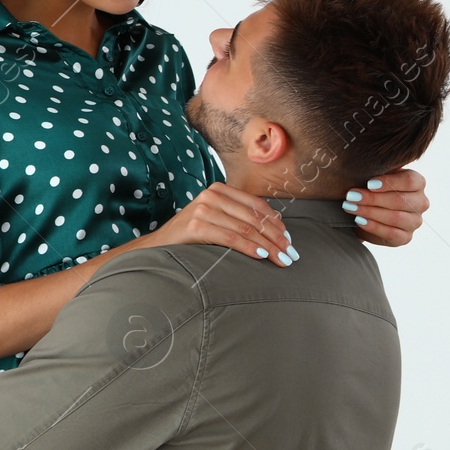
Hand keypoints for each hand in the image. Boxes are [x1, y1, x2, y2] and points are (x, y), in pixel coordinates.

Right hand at [148, 182, 293, 264]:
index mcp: (219, 189)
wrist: (158, 246)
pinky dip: (250, 248)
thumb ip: (237, 216)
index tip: (290, 241)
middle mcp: (211, 194)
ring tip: (282, 260)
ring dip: (269, 246)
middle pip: (254, 217)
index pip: (257, 205)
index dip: (277, 223)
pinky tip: (262, 256)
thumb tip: (274, 228)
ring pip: (246, 228)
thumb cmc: (190, 236)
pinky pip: (231, 238)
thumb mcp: (214, 218)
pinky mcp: (196, 225)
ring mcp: (203, 208)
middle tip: (292, 255)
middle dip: (277, 238)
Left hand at [344, 168, 426, 246]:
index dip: (389, 182)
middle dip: (372, 198)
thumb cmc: (374, 189)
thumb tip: (371, 160)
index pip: (409, 181)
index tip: (369, 183)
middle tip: (351, 196)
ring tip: (350, 207)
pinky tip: (359, 220)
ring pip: (395, 217)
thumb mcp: (377, 176)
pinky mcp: (406, 237)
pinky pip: (391, 233)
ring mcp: (415, 221)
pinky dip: (373, 226)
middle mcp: (421, 202)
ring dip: (370, 212)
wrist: (368, 212)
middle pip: (400, 200)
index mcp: (418, 183)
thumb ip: (380, 168)